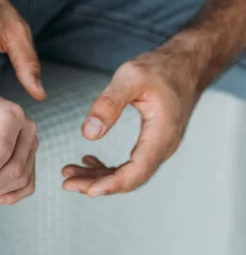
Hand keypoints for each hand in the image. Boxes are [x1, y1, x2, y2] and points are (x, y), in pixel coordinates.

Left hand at [62, 43, 203, 197]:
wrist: (188, 63)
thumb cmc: (161, 67)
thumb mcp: (131, 78)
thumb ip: (108, 104)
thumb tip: (88, 134)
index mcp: (161, 135)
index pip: (135, 172)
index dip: (110, 185)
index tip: (86, 191)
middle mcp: (163, 147)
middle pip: (129, 179)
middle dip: (96, 184)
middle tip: (66, 183)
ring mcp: (159, 147)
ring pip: (127, 173)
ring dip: (98, 176)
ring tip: (69, 173)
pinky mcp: (153, 142)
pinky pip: (130, 164)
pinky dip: (108, 166)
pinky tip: (88, 161)